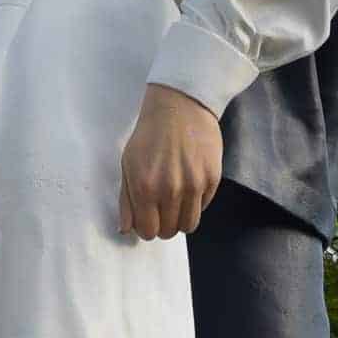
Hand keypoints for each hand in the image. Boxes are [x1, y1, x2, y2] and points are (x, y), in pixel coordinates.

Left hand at [119, 84, 223, 237]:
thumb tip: (126, 230)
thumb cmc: (150, 134)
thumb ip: (126, 201)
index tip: (148, 217)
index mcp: (145, 188)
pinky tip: (188, 183)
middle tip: (162, 209)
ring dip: (181, 219)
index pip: (149, 231)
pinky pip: (203, 207)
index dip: (147, 228)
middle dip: (164, 225)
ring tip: (176, 202)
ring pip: (189, 225)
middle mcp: (170, 190)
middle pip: (170, 232)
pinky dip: (195, 203)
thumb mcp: (128, 164)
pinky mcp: (212, 179)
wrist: (180, 105)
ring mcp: (194, 185)